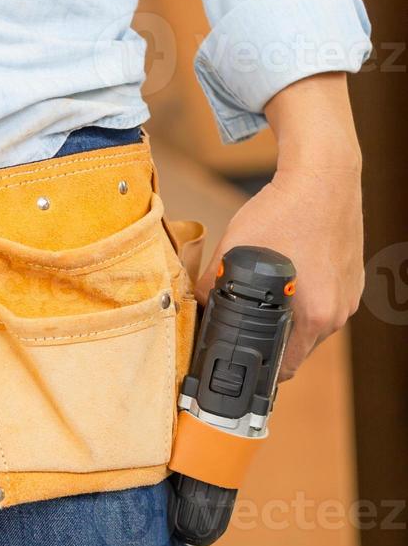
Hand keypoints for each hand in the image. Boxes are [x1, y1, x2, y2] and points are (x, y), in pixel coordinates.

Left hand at [194, 74, 363, 381]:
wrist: (324, 175)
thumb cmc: (283, 211)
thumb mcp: (233, 251)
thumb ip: (210, 286)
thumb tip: (193, 307)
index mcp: (315, 315)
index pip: (285, 367)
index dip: (257, 370)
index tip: (238, 366)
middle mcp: (338, 312)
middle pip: (297, 348)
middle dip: (268, 342)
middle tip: (241, 329)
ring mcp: (349, 295)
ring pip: (310, 326)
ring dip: (286, 320)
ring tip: (262, 299)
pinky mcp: (352, 279)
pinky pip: (323, 303)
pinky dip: (303, 299)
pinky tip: (284, 279)